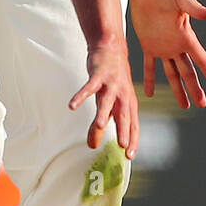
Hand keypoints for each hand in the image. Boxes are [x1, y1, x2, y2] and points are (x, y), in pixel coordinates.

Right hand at [69, 38, 139, 158]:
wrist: (112, 49)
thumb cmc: (112, 80)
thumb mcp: (108, 104)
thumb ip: (99, 126)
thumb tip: (92, 146)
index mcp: (129, 103)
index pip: (133, 125)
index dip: (133, 140)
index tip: (129, 156)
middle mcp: (123, 95)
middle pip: (124, 115)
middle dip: (124, 130)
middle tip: (123, 146)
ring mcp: (111, 84)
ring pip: (107, 101)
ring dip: (103, 113)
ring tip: (98, 126)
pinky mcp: (99, 75)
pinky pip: (89, 87)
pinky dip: (80, 96)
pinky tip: (72, 105)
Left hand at [129, 0, 205, 108]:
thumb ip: (195, 8)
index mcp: (187, 38)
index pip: (202, 60)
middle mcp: (177, 46)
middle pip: (188, 72)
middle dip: (195, 89)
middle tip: (202, 104)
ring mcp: (163, 47)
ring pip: (172, 74)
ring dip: (178, 89)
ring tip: (185, 105)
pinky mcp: (148, 45)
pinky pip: (149, 66)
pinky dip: (150, 79)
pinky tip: (150, 93)